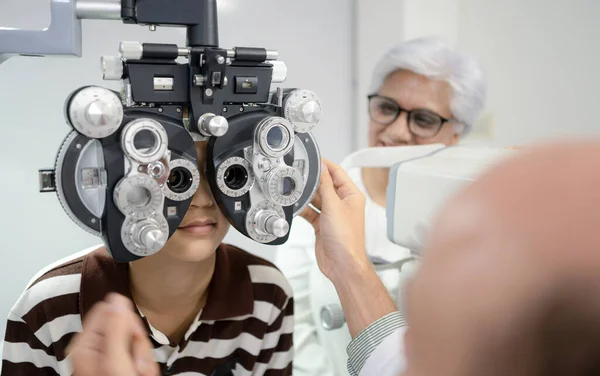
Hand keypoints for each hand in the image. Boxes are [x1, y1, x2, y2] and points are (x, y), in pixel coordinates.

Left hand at [66, 293, 158, 375]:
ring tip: (139, 374)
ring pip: (135, 342)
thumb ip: (115, 328)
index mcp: (85, 344)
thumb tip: (116, 298)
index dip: (126, 321)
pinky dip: (143, 367)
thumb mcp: (117, 360)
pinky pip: (138, 356)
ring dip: (142, 358)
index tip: (131, 337)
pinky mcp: (118, 366)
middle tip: (135, 364)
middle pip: (125, 326)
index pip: (110, 310)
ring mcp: (107, 359)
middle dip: (137, 344)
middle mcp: (94, 349)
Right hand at [301, 159, 369, 281]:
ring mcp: (332, 215)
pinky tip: (296, 206)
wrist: (342, 265)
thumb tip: (322, 168)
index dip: (325, 165)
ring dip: (306, 196)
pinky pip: (310, 212)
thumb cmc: (346, 240)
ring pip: (316, 199)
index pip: (337, 173)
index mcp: (351, 196)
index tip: (313, 158)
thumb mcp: (334, 207)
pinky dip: (303, 209)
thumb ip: (325, 186)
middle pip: (325, 185)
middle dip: (312, 181)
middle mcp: (342, 204)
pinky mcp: (322, 225)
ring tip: (295, 189)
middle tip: (299, 174)